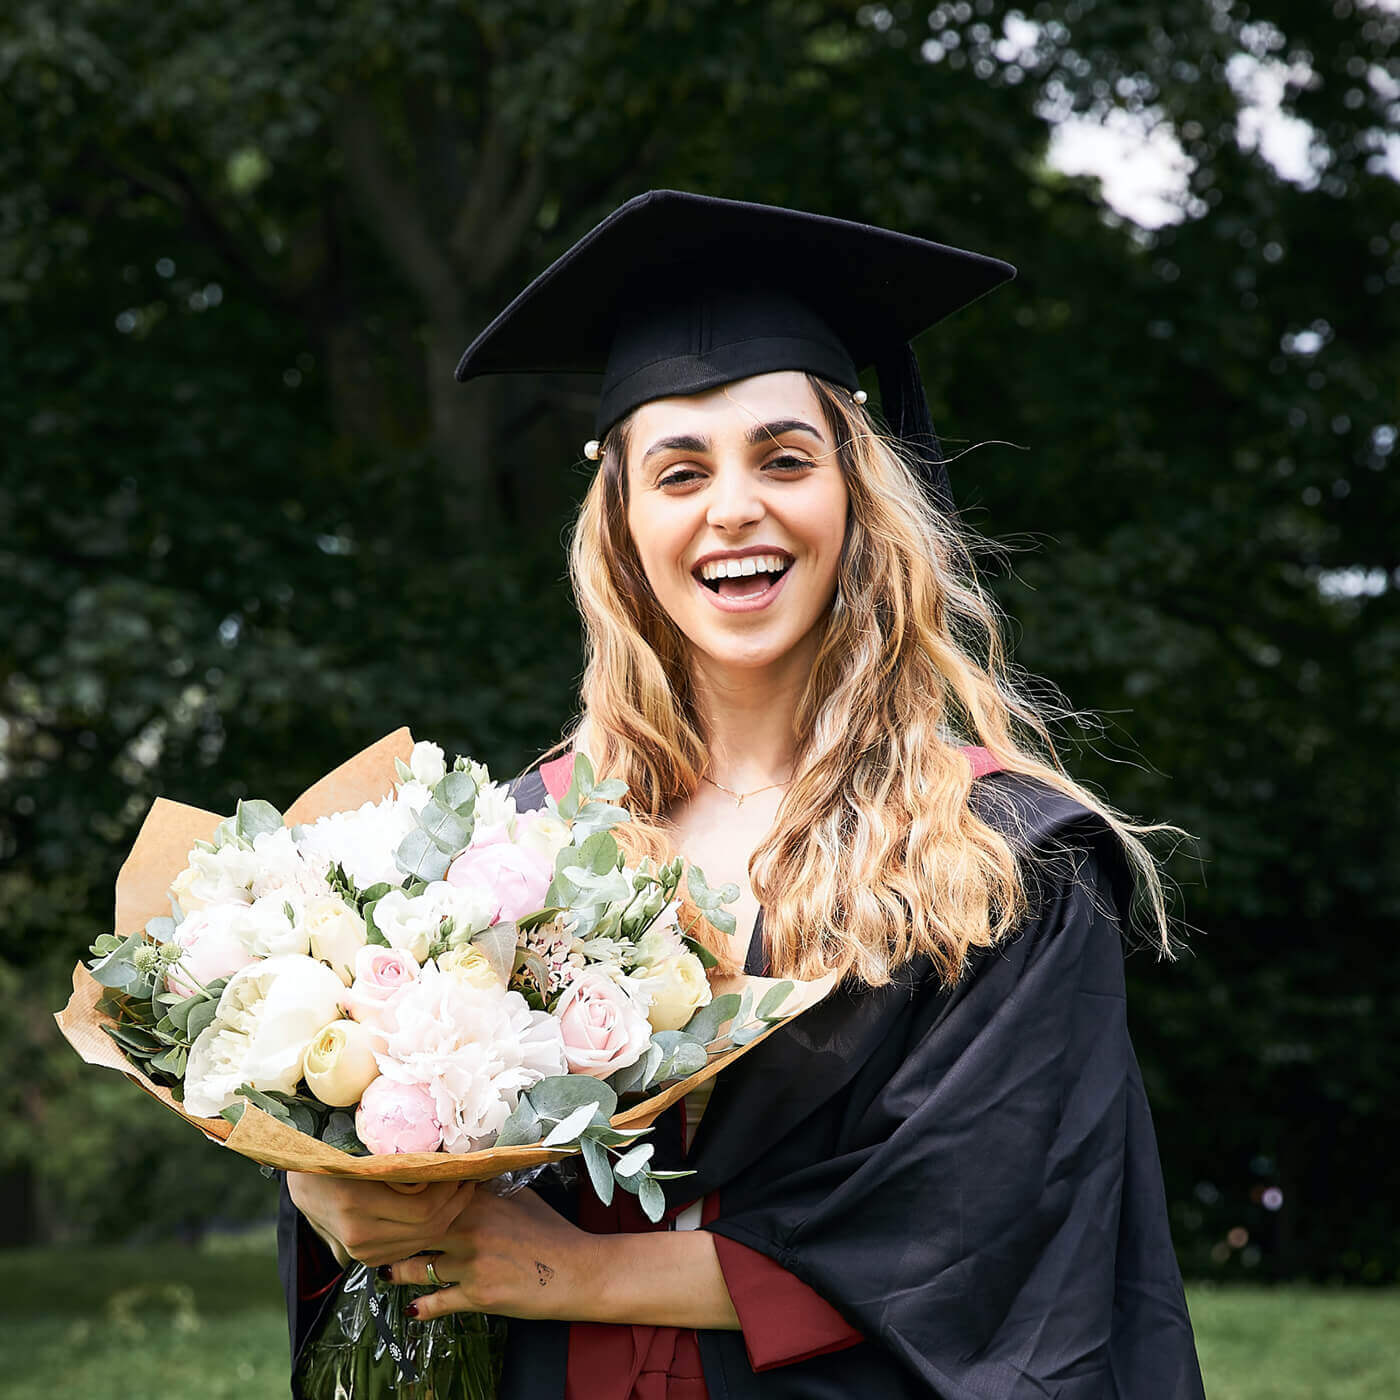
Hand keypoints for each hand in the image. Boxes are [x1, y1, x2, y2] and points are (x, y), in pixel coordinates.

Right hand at [286, 1172, 475, 1268]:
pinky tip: (438, 1207)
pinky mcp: (364, 1257)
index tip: (461, 1167)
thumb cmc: (334, 1157)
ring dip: (447, 1216)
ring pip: (422, 1240)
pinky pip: (408, 1247)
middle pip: (428, 1227)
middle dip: (455, 1203)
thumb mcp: (360, 1152)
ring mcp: (361, 1251)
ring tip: (459, 1189)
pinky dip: (429, 1229)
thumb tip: (434, 1165)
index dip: (449, 1189)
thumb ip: (393, 1166)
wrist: (302, 1183)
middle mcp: (360, 1233)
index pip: (423, 1207)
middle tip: (468, 1177)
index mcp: (358, 1203)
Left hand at [382, 1187, 595, 1321]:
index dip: (408, 1199)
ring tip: (387, 1272)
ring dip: (399, 1272)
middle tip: (376, 1237)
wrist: (576, 1270)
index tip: (389, 1199)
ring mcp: (472, 1264)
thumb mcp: (522, 1198)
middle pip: (417, 1231)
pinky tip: (412, 1309)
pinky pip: (439, 1302)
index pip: (432, 1196)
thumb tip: (469, 1177)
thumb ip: (490, 1189)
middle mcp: (471, 1229)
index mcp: (481, 1202)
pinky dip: (422, 1307)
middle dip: (394, 1236)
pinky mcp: (478, 1295)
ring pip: (420, 1268)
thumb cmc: (552, 1233)